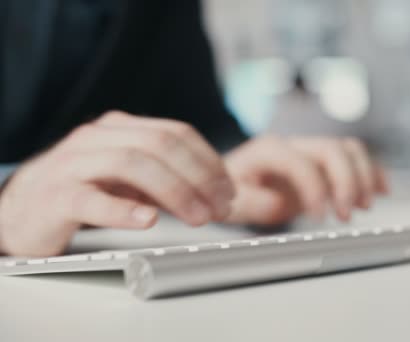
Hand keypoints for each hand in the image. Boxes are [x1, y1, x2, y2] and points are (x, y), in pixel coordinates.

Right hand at [0, 111, 233, 256]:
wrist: (21, 210)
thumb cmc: (82, 193)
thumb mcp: (129, 180)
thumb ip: (166, 180)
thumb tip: (215, 192)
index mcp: (121, 128)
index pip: (176, 133)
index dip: (209, 161)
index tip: (229, 190)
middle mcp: (98, 138)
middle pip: (160, 145)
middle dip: (199, 176)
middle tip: (220, 207)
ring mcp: (74, 163)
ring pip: (131, 163)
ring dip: (174, 191)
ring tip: (198, 218)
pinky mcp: (55, 195)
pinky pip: (90, 198)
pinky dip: (122, 210)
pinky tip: (147, 221)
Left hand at [223, 136, 388, 225]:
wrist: (234, 183)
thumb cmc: (232, 191)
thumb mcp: (231, 201)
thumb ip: (252, 202)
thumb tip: (277, 203)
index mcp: (268, 151)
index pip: (299, 162)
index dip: (314, 188)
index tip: (319, 218)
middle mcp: (293, 146)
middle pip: (331, 150)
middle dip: (346, 181)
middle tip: (346, 214)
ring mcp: (312, 152)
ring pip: (348, 149)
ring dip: (363, 176)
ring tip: (364, 206)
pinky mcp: (325, 164)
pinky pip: (355, 158)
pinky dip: (373, 172)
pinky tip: (382, 191)